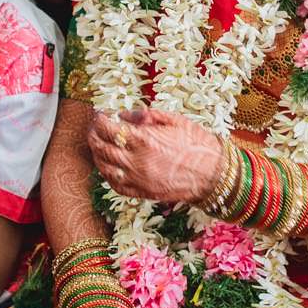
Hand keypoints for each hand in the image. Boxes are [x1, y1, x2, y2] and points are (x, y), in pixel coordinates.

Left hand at [87, 107, 220, 203]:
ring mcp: (138, 180)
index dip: (99, 121)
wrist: (215, 175)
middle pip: (102, 148)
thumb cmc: (198, 145)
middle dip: (93, 136)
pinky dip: (107, 174)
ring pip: (105, 168)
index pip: (109, 129)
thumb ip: (147, 115)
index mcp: (145, 140)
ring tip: (97, 145)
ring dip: (96, 155)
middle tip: (93, 128)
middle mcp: (137, 161)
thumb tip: (125, 114)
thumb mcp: (175, 121)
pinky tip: (108, 166)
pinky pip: (116, 185)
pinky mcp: (143, 193)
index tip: (99, 115)